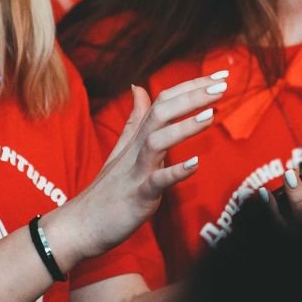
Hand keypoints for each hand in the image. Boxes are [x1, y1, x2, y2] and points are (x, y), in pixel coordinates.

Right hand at [47, 72, 225, 263]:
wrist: (79, 226)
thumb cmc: (105, 191)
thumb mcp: (121, 149)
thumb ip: (134, 119)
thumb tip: (138, 88)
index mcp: (137, 138)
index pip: (164, 101)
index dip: (191, 86)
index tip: (219, 74)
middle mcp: (136, 149)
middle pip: (162, 112)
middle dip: (192, 96)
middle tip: (222, 84)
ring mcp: (136, 172)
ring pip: (157, 141)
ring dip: (184, 127)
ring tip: (211, 115)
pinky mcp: (138, 196)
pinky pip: (157, 182)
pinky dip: (175, 172)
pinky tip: (195, 164)